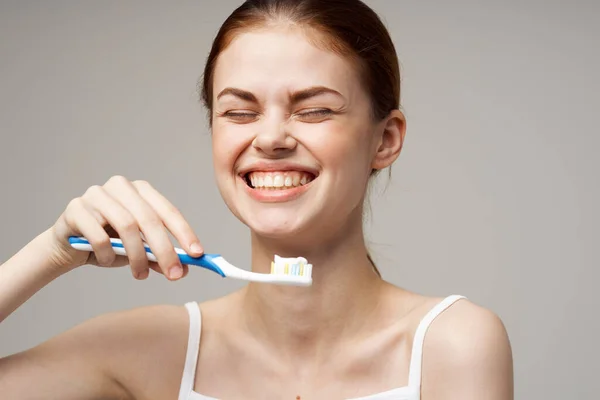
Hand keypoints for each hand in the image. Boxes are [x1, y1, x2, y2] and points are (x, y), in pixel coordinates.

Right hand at [48, 175, 202, 279]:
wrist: (68, 246)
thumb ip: (160, 256)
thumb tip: (184, 269)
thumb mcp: (139, 250)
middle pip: (149, 219)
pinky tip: (107, 261)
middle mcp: (121, 186)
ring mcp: (97, 194)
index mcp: (141, 191)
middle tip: (173, 274)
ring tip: (139, 274)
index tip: (197, 254)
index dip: (184, 233)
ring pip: (126, 226)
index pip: (168, 211)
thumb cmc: (110, 244)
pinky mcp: (76, 208)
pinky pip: (99, 235)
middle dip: (165, 249)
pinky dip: (108, 254)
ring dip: (137, 255)